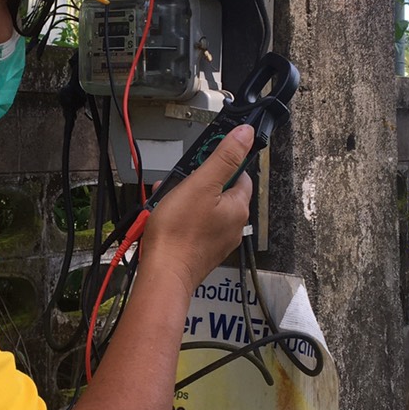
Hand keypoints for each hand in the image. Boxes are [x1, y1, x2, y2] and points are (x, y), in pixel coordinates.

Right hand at [141, 125, 253, 296]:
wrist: (162, 274)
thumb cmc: (178, 234)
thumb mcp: (200, 185)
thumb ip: (224, 158)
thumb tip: (245, 135)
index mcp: (238, 207)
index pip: (239, 174)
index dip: (219, 163)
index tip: (201, 161)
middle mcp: (232, 225)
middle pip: (218, 190)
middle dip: (196, 182)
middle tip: (178, 183)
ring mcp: (216, 239)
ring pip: (203, 207)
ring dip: (184, 199)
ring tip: (166, 201)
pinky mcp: (201, 250)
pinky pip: (193, 224)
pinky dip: (180, 217)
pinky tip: (164, 218)